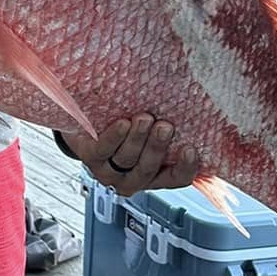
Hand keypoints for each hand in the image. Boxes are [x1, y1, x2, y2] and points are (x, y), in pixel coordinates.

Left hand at [63, 115, 202, 198]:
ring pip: (126, 159)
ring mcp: (109, 173)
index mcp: (155, 174)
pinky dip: (114, 137)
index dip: (186, 167)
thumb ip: (167, 123)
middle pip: (147, 168)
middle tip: (165, 127)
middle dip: (157, 147)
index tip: (190, 149)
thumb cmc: (125, 124)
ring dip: (137, 138)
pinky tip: (122, 124)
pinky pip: (103, 150)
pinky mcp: (90, 159)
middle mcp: (133, 179)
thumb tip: (188, 96)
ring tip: (144, 118)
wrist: (86, 123)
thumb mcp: (151, 128)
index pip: (176, 178)